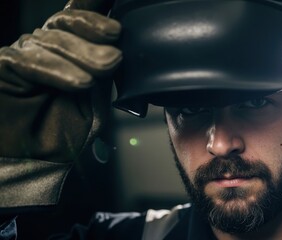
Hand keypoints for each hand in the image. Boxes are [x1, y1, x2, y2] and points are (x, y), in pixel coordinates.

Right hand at [0, 0, 120, 209]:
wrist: (38, 161)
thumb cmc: (65, 131)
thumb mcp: (96, 98)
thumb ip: (104, 72)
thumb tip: (117, 48)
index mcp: (70, 49)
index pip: (81, 16)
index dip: (94, 9)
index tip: (116, 17)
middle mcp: (45, 46)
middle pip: (67, 24)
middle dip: (95, 36)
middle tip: (116, 57)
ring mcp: (24, 53)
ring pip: (52, 41)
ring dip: (82, 55)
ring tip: (105, 70)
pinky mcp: (4, 66)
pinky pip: (30, 61)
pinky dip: (58, 70)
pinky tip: (79, 82)